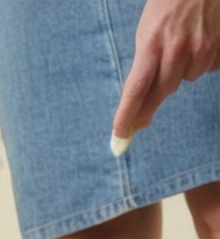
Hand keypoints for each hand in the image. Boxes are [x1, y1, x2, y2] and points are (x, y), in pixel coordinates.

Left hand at [113, 0, 219, 138]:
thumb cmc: (169, 3)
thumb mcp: (148, 30)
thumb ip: (145, 61)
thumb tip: (140, 98)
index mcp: (152, 44)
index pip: (136, 90)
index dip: (127, 115)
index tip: (120, 135)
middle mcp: (177, 50)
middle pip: (162, 92)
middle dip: (150, 104)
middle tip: (141, 118)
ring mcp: (203, 49)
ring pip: (187, 79)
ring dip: (181, 71)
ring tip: (182, 46)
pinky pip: (207, 68)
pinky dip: (202, 60)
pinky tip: (201, 40)